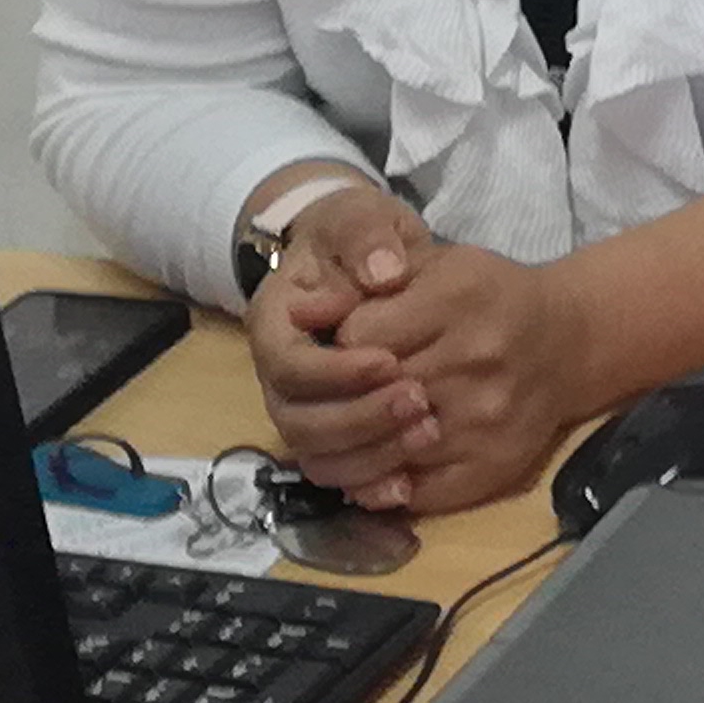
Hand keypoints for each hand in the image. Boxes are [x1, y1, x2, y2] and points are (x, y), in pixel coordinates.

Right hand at [241, 184, 433, 507]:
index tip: (388, 360)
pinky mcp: (335, 434)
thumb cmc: (357, 238)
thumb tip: (382, 273)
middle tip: (417, 398)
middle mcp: (279, 376)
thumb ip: (365, 237)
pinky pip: (340, 476)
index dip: (334, 372)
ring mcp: (305, 409)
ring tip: (427, 430)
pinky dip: (371, 485)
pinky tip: (410, 483)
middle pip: (297, 422)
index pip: (288, 364)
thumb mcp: (358, 216)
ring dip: (370, 454)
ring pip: (317, 457)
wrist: (364, 259)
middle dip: (357, 418)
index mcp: (275, 323)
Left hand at [338, 240, 596, 512]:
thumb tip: (299, 310)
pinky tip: (376, 467)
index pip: (359, 338)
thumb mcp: (435, 264)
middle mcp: (475, 359)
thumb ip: (366, 278)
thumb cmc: (489, 297)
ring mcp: (485, 420)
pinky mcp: (492, 466)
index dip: (338, 347)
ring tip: (344, 435)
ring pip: (385, 451)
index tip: (341, 348)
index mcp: (457, 299)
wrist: (567, 342)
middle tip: (335, 396)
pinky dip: (383, 488)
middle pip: (370, 396)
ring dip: (352, 449)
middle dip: (341, 401)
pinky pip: (416, 494)